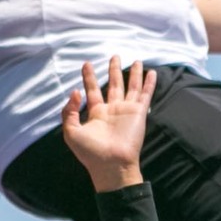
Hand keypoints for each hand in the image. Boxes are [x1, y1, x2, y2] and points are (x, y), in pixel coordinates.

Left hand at [60, 58, 154, 189]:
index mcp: (96, 113)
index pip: (92, 90)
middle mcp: (113, 110)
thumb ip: (69, 111)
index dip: (89, 77)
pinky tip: (151, 73)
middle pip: (114, 84)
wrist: (111, 164)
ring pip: (131, 87)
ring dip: (133, 73)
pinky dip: (149, 84)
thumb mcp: (71, 131)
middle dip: (113, 70)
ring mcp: (127, 111)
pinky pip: (144, 94)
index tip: (87, 64)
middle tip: (114, 56)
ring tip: (135, 60)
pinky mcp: (138, 113)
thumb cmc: (90, 152)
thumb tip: (75, 92)